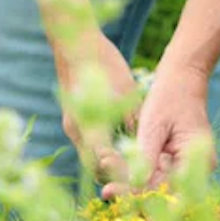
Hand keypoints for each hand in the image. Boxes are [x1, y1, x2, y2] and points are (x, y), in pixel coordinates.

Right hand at [55, 31, 144, 188]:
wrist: (76, 44)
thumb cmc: (104, 63)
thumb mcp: (126, 90)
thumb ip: (134, 119)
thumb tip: (147, 143)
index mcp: (90, 124)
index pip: (105, 161)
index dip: (122, 172)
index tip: (140, 176)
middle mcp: (76, 130)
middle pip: (94, 166)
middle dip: (114, 174)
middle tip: (138, 176)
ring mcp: (72, 126)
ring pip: (88, 157)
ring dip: (106, 165)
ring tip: (131, 166)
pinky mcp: (73, 120)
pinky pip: (86, 144)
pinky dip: (100, 151)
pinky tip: (118, 147)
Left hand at [100, 57, 216, 199]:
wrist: (183, 77)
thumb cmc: (170, 96)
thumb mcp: (154, 125)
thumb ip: (146, 157)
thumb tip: (135, 189)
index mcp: (197, 160)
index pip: (167, 189)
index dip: (139, 196)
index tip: (112, 192)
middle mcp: (197, 169)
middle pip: (161, 191)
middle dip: (132, 191)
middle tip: (105, 190)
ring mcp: (187, 166)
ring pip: (156, 184)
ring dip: (130, 181)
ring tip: (105, 173)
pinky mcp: (176, 162)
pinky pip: (156, 174)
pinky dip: (136, 171)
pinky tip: (113, 166)